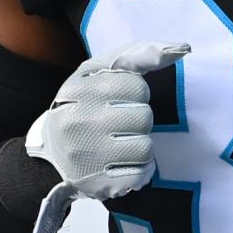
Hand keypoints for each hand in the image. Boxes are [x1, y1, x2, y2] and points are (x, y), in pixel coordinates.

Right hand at [23, 40, 189, 232]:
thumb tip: (183, 48)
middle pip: (143, 117)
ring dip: (140, 144)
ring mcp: (87, 157)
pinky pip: (142, 173)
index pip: (136, 87)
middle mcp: (79, 123)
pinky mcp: (99, 184)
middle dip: (138, 118)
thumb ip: (139, 55)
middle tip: (118, 123)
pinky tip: (122, 162)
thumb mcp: (99, 71)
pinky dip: (140, 168)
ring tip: (120, 143)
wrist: (50, 155)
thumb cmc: (82, 105)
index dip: (135, 93)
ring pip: (146, 147)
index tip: (118, 99)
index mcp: (79, 90)